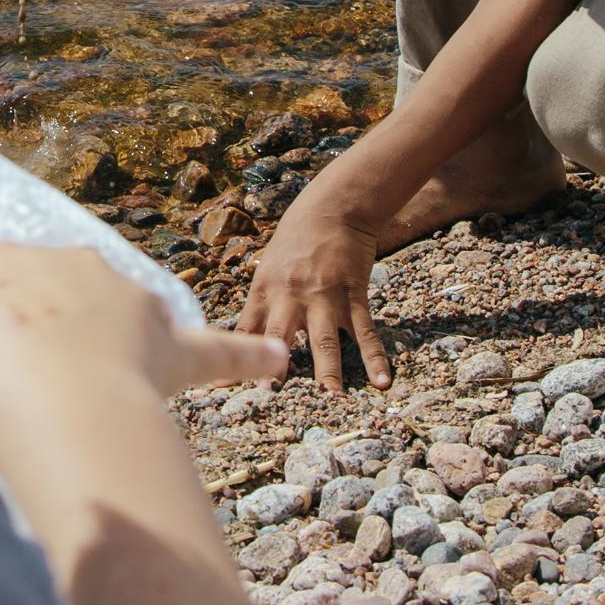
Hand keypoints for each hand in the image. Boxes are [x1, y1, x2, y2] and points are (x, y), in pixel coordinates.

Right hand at [0, 243, 283, 445]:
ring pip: (121, 327)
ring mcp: (125, 298)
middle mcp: (70, 264)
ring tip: (86, 406)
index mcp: (1, 263)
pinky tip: (274, 362)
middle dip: (45, 350)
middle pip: (56, 310)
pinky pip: (213, 350)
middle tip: (26, 403)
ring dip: (112, 358)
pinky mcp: (169, 341)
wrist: (47, 399)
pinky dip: (245, 357)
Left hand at [237, 181, 388, 393]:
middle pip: (279, 336)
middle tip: (269, 394)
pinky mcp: (353, 294)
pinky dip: (374, 357)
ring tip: (331, 398)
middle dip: (273, 366)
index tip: (223, 387)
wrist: (334, 206)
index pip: (245, 329)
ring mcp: (324, 295)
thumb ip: (260, 301)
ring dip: (328, 371)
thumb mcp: (268, 265)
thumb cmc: (295, 237)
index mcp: (265, 289)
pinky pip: (364, 331)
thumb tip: (243, 338)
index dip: (233, 357)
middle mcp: (291, 295)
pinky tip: (382, 380)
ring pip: (324, 340)